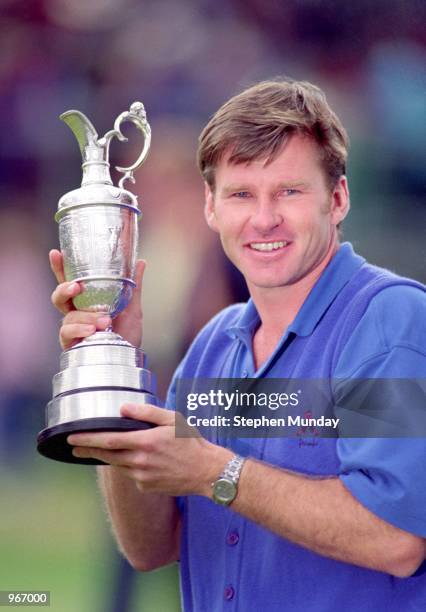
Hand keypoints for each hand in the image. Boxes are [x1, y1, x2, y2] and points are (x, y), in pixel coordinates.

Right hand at [49, 249, 144, 349]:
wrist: (130, 358)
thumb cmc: (127, 334)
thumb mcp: (133, 307)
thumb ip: (134, 285)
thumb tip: (141, 261)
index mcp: (86, 300)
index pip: (69, 281)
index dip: (60, 267)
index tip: (56, 253)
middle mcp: (76, 312)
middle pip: (59, 296)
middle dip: (64, 288)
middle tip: (76, 287)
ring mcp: (72, 328)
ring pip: (68, 315)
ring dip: (86, 316)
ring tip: (105, 321)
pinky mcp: (71, 344)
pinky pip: (67, 333)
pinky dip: (79, 330)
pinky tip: (91, 331)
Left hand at [67, 403, 231, 496]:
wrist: (207, 471)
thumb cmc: (191, 442)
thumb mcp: (172, 419)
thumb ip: (146, 412)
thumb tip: (123, 408)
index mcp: (144, 442)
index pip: (108, 441)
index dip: (87, 440)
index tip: (71, 438)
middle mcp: (140, 462)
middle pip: (107, 455)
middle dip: (88, 450)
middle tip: (74, 446)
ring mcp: (142, 477)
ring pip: (119, 465)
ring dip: (109, 457)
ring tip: (104, 449)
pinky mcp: (146, 487)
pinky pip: (132, 475)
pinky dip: (131, 466)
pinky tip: (143, 460)